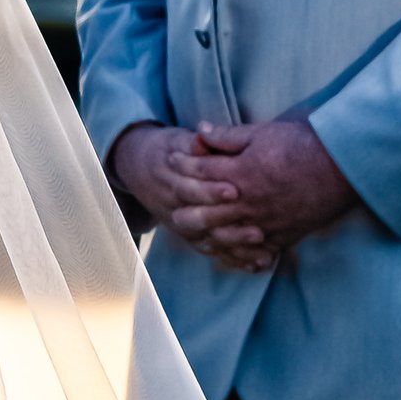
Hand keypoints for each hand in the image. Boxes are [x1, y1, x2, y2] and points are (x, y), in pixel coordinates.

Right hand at [106, 124, 279, 271]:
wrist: (140, 168)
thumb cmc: (168, 150)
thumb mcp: (176, 140)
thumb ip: (194, 143)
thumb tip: (202, 136)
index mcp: (169, 180)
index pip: (189, 189)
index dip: (211, 191)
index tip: (235, 190)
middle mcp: (173, 206)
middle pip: (196, 220)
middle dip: (226, 224)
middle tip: (255, 228)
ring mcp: (181, 225)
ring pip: (204, 240)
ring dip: (233, 244)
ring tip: (261, 242)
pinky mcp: (191, 236)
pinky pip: (211, 251)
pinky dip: (233, 259)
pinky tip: (257, 262)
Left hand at [185, 114, 355, 254]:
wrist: (345, 167)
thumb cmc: (305, 144)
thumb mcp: (264, 132)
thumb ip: (229, 136)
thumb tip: (199, 131)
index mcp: (241, 172)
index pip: (200, 170)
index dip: (183, 163)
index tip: (173, 159)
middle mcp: (249, 201)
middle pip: (205, 210)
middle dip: (186, 207)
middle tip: (172, 209)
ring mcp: (265, 222)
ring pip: (225, 235)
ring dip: (207, 234)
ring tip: (195, 234)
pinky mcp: (283, 236)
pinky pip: (254, 251)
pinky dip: (238, 253)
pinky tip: (229, 253)